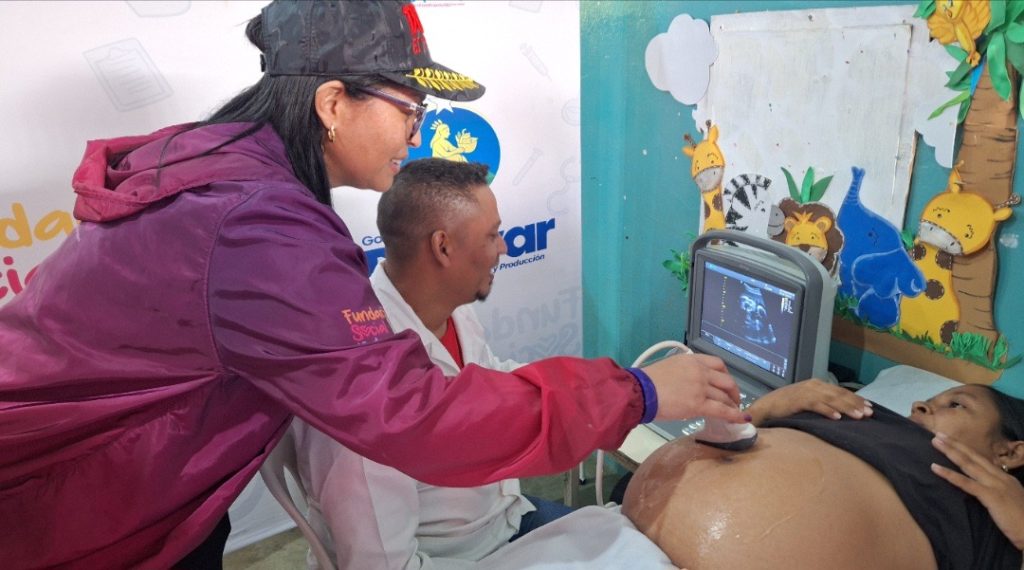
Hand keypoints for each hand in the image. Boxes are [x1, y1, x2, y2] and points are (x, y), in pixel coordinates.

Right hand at [642, 353, 747, 423]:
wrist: (639, 392)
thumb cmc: (646, 383)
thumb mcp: (668, 368)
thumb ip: (684, 373)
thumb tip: (690, 387)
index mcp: (691, 360)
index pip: (717, 363)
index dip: (726, 375)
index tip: (726, 384)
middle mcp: (699, 371)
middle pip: (726, 380)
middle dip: (734, 392)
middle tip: (734, 401)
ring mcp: (701, 387)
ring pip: (725, 396)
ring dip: (733, 405)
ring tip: (735, 413)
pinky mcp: (699, 404)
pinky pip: (722, 410)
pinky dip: (734, 415)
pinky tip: (740, 420)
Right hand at [747, 379, 872, 425]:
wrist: (765, 407)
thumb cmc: (787, 408)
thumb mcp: (807, 403)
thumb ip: (822, 403)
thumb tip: (841, 412)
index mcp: (817, 385)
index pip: (840, 391)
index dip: (855, 399)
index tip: (870, 407)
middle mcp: (813, 385)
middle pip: (839, 394)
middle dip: (855, 403)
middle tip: (869, 413)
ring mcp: (806, 392)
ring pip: (831, 399)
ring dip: (846, 408)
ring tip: (859, 416)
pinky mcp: (798, 400)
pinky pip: (816, 405)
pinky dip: (828, 411)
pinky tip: (837, 418)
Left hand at [931, 432, 1023, 549]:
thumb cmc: (1022, 521)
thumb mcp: (1010, 500)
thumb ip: (997, 491)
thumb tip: (982, 486)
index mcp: (1005, 478)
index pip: (982, 460)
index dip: (966, 449)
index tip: (952, 440)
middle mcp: (1000, 477)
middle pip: (974, 457)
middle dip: (956, 444)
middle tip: (938, 434)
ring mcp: (996, 485)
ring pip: (968, 464)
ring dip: (950, 451)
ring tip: (935, 441)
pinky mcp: (990, 495)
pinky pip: (966, 483)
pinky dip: (949, 474)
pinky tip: (935, 468)